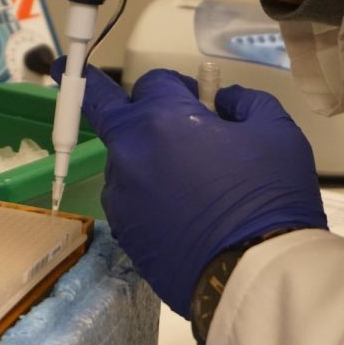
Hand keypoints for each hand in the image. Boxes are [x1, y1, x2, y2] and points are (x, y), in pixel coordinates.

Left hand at [56, 62, 326, 316]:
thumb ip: (246, 103)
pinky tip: (177, 210)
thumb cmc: (269, 198)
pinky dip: (145, 193)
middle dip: (95, 90)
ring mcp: (120, 194)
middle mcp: (129, 151)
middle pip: (109, 111)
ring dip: (142, 155)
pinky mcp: (122, 230)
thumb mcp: (277, 133)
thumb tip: (225, 101)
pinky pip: (129, 197)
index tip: (194, 97)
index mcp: (162, 118)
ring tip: (183, 179)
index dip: (177, 86)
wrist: (250, 275)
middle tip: (66, 69)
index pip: (154, 81)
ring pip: (122, 158)